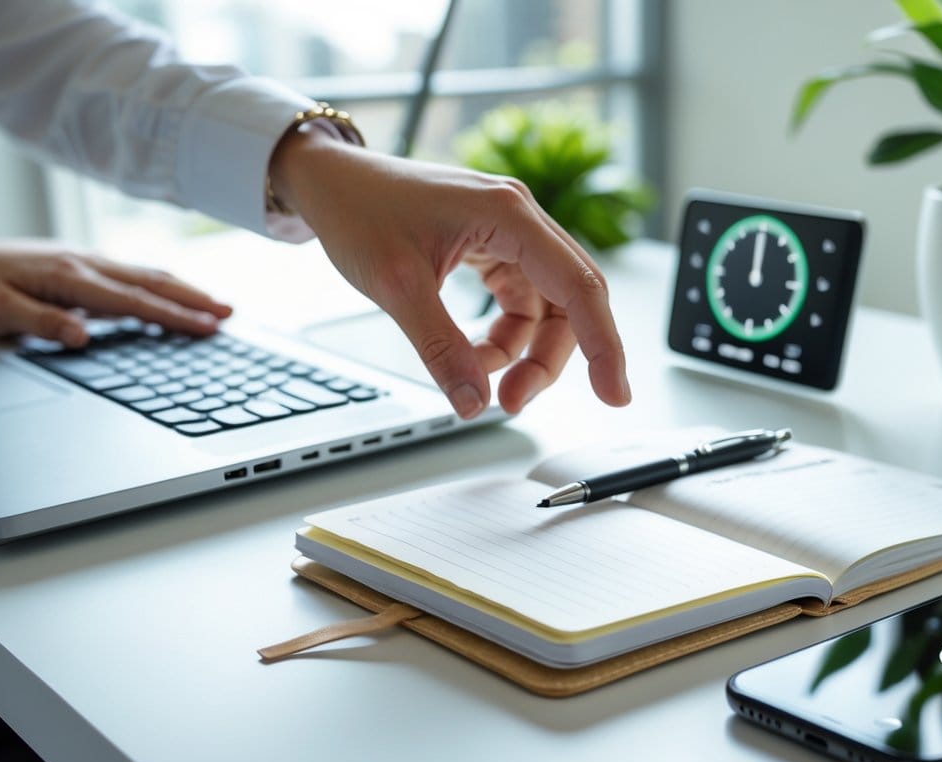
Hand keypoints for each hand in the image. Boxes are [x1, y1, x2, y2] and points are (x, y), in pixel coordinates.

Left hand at [0, 240, 232, 347]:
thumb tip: (83, 336)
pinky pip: (129, 275)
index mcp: (69, 276)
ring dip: (183, 289)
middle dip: (194, 297)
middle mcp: (82, 263)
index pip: (134, 301)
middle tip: (231, 313)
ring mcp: (81, 261)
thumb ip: (40, 322)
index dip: (175, 316)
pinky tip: (168, 296)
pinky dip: (159, 286)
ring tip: (214, 304)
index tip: (210, 327)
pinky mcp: (76, 264)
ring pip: (144, 274)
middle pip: (151, 280)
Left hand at [268, 131, 630, 418]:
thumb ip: (441, 348)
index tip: (614, 392)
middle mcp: (519, 219)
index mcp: (509, 214)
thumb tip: (474, 401)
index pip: (579, 287)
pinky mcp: (493, 247)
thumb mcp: (397, 286)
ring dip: (523, 354)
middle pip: (569, 303)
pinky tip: (474, 357)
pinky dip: (503, 338)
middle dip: (549, 360)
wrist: (328, 180)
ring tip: (485, 384)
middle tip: (513, 401)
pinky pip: (517, 304)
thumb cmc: (357, 209)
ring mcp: (508, 233)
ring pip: (544, 309)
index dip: (603, 345)